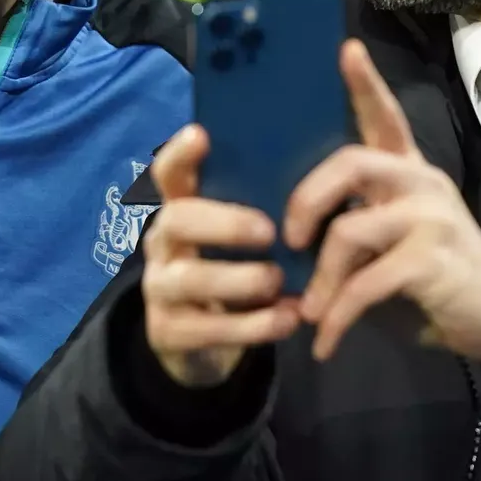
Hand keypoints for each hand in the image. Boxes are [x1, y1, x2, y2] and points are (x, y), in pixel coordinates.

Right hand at [138, 128, 301, 386]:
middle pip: (176, 220)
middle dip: (224, 223)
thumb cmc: (238, 271)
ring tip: (280, 282)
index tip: (201, 134)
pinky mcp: (168, 332)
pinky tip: (288, 320)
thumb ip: (264, 207)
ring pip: (190, 278)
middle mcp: (162, 243)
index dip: (180, 153)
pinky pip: (207, 329)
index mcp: (182, 209)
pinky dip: (253, 325)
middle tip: (269, 233)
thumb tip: (320, 169)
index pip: (169, 172)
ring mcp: (160, 288)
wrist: (206, 346)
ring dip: (242, 279)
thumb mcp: (243, 238)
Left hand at [287, 41, 480, 364]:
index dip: (364, 83)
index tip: (345, 49)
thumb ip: (354, 223)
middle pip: (350, 162)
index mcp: (409, 172)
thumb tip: (289, 233)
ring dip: (319, 279)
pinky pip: (366, 283)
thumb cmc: (434, 281)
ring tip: (308, 312)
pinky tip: (326, 341)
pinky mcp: (433, 258)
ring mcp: (430, 216)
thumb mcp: (392, 242)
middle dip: (306, 199)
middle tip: (288, 240)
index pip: (385, 116)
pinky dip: (338, 317)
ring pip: (349, 230)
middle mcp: (421, 182)